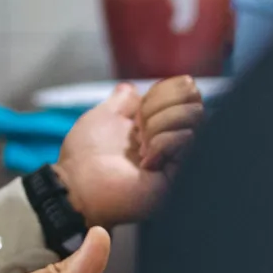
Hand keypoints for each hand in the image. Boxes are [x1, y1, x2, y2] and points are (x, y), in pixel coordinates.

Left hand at [55, 79, 205, 228]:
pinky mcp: (179, 173)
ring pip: (194, 116)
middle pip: (195, 100)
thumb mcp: (102, 116)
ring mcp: (177, 155)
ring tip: (140, 146)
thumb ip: (121, 101)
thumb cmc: (84, 154)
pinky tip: (145, 163)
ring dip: (158, 124)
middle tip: (137, 127)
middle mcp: (171, 138)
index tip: (138, 109)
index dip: (164, 90)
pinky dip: (160, 143)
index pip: (186, 90)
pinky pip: (186, 139)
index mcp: (155, 123)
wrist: (78, 183)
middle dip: (160, 104)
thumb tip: (132, 88)